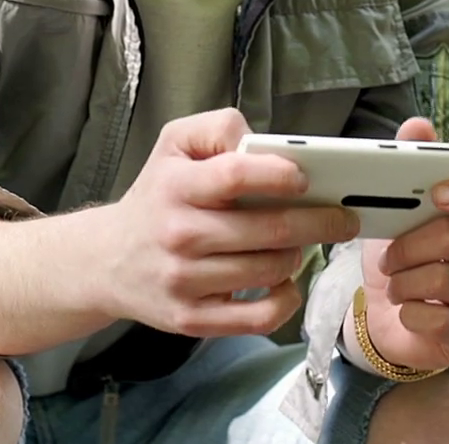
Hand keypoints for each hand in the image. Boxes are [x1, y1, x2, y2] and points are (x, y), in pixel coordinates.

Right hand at [98, 109, 361, 337]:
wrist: (107, 260)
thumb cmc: (156, 196)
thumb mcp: (174, 144)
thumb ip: (219, 129)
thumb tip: (265, 145)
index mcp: (176, 186)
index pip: (236, 176)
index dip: (279, 175)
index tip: (305, 179)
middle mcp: (179, 235)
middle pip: (269, 231)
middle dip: (318, 222)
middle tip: (342, 217)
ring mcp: (186, 281)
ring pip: (270, 271)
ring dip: (298, 255)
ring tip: (300, 242)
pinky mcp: (193, 319)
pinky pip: (259, 317)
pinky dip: (286, 300)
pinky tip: (287, 281)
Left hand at [356, 118, 448, 370]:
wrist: (383, 320)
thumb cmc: (401, 259)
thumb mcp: (396, 209)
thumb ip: (410, 163)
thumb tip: (419, 124)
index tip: (439, 194)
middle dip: (409, 245)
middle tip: (386, 256)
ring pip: (445, 279)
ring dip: (404, 281)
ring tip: (394, 285)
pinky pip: (443, 320)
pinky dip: (411, 313)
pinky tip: (407, 312)